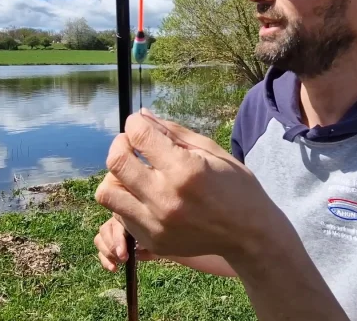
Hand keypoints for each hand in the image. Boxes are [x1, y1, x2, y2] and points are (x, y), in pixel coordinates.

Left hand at [94, 108, 285, 260]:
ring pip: (108, 192)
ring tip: (134, 172)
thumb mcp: (211, 150)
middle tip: (132, 144)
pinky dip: (127, 200)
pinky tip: (144, 194)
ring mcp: (156, 224)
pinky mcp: (153, 241)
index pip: (139, 136)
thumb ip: (173, 132)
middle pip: (116, 162)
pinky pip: (120, 216)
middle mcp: (166, 198)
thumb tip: (141, 115)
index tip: (140, 124)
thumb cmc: (236, 186)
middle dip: (120, 144)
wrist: (249, 233)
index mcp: (185, 169)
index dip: (135, 123)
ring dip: (117, 176)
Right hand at [94, 215, 158, 271]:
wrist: (162, 241)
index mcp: (128, 216)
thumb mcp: (155, 239)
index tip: (123, 255)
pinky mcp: (107, 245)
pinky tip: (114, 269)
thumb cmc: (159, 236)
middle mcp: (117, 221)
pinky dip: (105, 261)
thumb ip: (147, 242)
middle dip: (112, 248)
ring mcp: (111, 233)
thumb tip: (136, 249)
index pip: (116, 224)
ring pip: (99, 239)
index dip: (117, 240)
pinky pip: (100, 251)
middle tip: (123, 260)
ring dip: (107, 254)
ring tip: (119, 263)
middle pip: (104, 230)